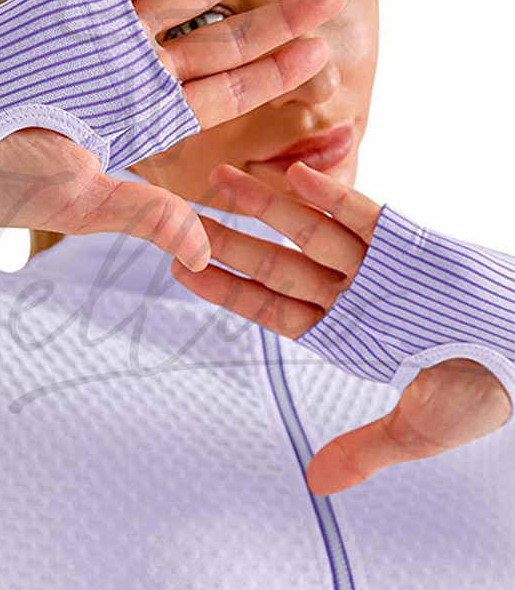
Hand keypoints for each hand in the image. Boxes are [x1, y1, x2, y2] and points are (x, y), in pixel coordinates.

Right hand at [0, 0, 347, 270]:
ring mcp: (112, 37)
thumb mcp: (78, 199)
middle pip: (226, 42)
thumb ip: (143, 214)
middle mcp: (140, 75)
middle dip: (282, 18)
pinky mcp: (78, 5)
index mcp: (148, 120)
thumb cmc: (2, 175)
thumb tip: (199, 255)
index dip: (277, 75)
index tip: (323, 55)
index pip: (229, 94)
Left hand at [170, 160, 511, 492]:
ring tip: (222, 179)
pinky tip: (294, 175)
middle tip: (180, 217)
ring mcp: (375, 266)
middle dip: (229, 243)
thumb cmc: (479, 391)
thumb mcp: (417, 430)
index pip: (269, 309)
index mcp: (342, 334)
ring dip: (266, 207)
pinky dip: (332, 195)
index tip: (184, 271)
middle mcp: (349, 295)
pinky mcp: (409, 242)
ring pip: (308, 233)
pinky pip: (364, 214)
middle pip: (275, 265)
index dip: (226, 290)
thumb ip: (365, 450)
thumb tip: (317, 485)